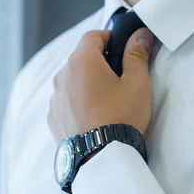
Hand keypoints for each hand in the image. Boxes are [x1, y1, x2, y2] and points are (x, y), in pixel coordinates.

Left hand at [47, 27, 154, 143]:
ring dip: (87, 82)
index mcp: (81, 61)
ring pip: (72, 79)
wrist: (101, 158)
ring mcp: (55, 98)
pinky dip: (78, 101)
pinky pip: (66, 100)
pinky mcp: (53, 117)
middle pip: (81, 57)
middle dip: (99, 61)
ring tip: (107, 100)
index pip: (93, 35)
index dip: (110, 38)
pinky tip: (94, 115)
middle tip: (120, 77)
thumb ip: (137, 55)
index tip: (123, 49)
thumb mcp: (137, 83)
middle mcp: (62, 76)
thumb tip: (140, 35)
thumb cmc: (120, 118)